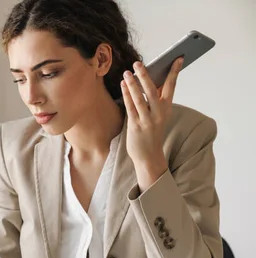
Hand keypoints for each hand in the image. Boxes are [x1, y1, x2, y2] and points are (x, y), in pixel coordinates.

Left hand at [121, 57, 183, 190]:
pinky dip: (126, 95)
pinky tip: (123, 85)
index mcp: (167, 109)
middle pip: (153, 91)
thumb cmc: (152, 132)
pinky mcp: (136, 126)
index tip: (178, 58)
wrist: (149, 155)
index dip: (174, 72)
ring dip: (133, 84)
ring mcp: (147, 120)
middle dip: (145, 76)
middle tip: (138, 63)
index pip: (172, 87)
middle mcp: (159, 114)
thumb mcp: (159, 115)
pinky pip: (130, 107)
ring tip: (127, 72)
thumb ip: (157, 99)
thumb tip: (151, 79)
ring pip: (140, 99)